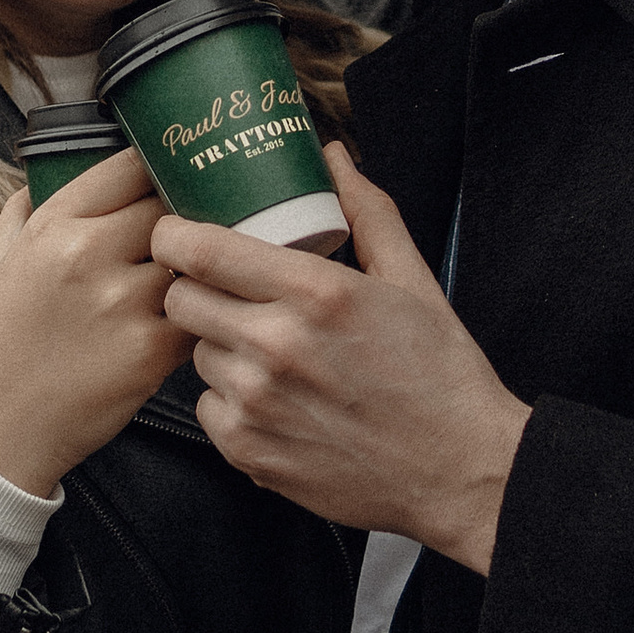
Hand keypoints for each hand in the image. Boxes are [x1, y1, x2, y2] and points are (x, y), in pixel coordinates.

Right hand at [0, 147, 188, 496]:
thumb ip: (23, 211)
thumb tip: (50, 176)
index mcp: (52, 226)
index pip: (130, 167)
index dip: (157, 170)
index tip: (168, 179)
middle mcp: (87, 255)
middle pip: (170, 208)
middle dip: (183, 219)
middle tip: (190, 234)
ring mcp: (121, 303)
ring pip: (192, 261)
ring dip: (198, 270)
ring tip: (196, 280)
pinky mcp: (149, 352)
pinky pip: (200, 315)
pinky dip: (202, 317)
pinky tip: (191, 323)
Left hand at [154, 146, 528, 570]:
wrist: (459, 473)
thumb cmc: (442, 378)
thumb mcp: (413, 281)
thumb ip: (367, 214)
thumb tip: (334, 159)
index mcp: (316, 294)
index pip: (199, 250)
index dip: (173, 235)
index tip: (176, 233)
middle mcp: (276, 346)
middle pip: (180, 299)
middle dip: (196, 288)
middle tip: (229, 293)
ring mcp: (257, 403)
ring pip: (195, 353)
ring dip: (219, 346)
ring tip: (268, 352)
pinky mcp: (249, 451)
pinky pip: (208, 407)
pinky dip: (230, 400)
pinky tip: (275, 400)